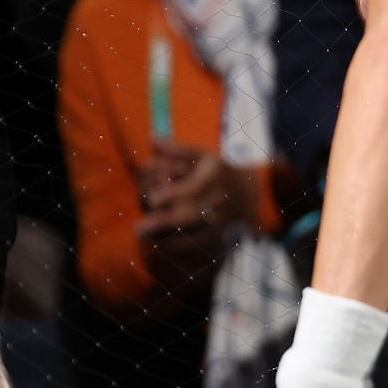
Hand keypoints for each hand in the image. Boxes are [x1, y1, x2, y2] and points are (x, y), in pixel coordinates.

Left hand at [137, 140, 254, 237]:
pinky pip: (195, 245)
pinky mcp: (216, 235)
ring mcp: (217, 220)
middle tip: (139, 227)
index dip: (172, 194)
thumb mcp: (202, 154)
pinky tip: (159, 244)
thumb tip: (151, 140)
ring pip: (192, 234)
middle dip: (164, 222)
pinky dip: (177, 247)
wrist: (248, 194)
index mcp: (212, 177)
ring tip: (146, 237)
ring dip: (166, 238)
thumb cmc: (218, 171)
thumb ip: (176, 149)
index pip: (192, 188)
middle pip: (190, 215)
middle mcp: (216, 200)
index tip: (151, 199)